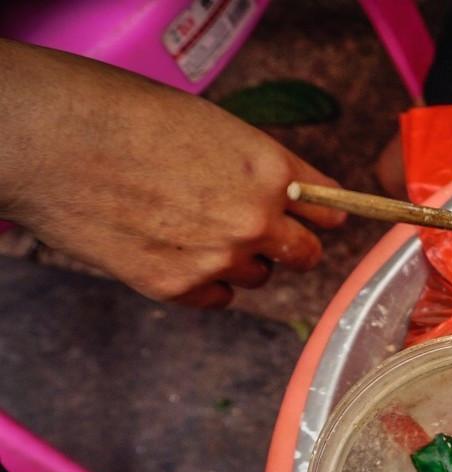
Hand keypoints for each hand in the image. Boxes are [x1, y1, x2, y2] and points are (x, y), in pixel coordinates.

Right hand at [0, 40, 345, 307]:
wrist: (45, 139)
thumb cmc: (118, 113)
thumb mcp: (208, 122)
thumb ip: (259, 163)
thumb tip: (295, 191)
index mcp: (269, 170)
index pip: (328, 207)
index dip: (320, 212)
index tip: (316, 217)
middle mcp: (255, 220)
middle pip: (305, 254)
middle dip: (290, 244)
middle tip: (263, 233)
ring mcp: (217, 259)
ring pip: (259, 277)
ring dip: (241, 261)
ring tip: (194, 228)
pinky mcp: (177, 288)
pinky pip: (218, 299)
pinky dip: (207, 284)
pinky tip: (177, 253)